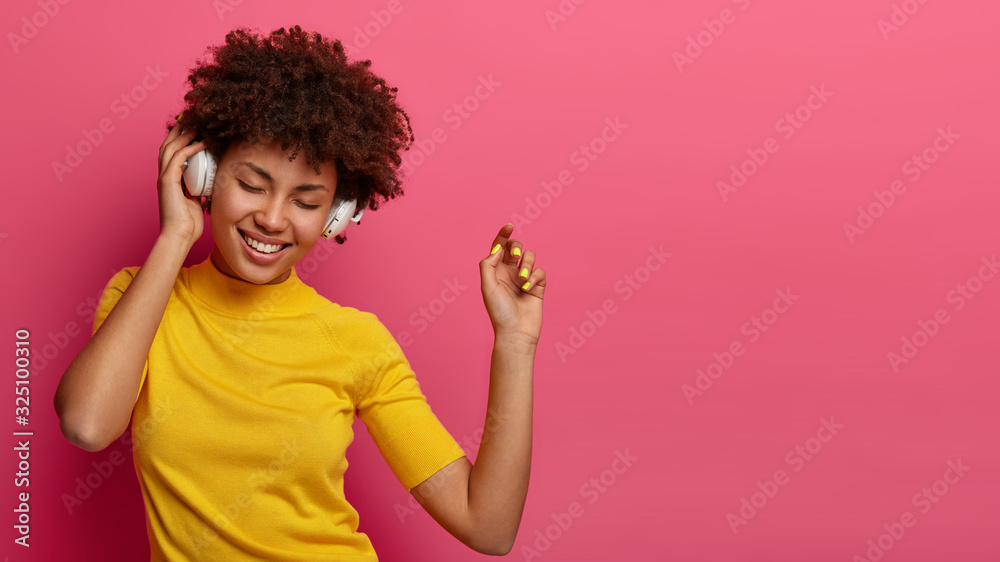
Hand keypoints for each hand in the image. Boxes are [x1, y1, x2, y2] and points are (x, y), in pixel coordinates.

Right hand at [157, 120, 207, 245]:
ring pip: (171, 148)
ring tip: (197, 124)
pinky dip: (190, 148)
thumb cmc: (188, 224)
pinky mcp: (167, 182)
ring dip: (184, 134)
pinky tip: (201, 142)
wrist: (180, 236)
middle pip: (168, 145)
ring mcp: (164, 178)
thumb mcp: (196, 201)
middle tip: (192, 119)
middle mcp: (164, 176)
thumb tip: (209, 183)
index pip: (173, 153)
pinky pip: (178, 158)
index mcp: (170, 180)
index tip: (193, 128)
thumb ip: (199, 189)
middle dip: (179, 130)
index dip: (180, 139)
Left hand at [479, 224, 545, 344]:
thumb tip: (498, 248)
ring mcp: (524, 279)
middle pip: (516, 248)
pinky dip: (535, 277)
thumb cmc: (499, 312)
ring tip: (522, 280)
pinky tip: (528, 289)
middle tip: (516, 257)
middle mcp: (509, 272)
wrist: (516, 332)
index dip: (503, 235)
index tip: (509, 226)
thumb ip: (489, 264)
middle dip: (517, 248)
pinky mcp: (538, 286)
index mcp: (495, 271)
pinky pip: (540, 271)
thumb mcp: (487, 286)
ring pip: (530, 257)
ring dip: (527, 265)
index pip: (499, 247)